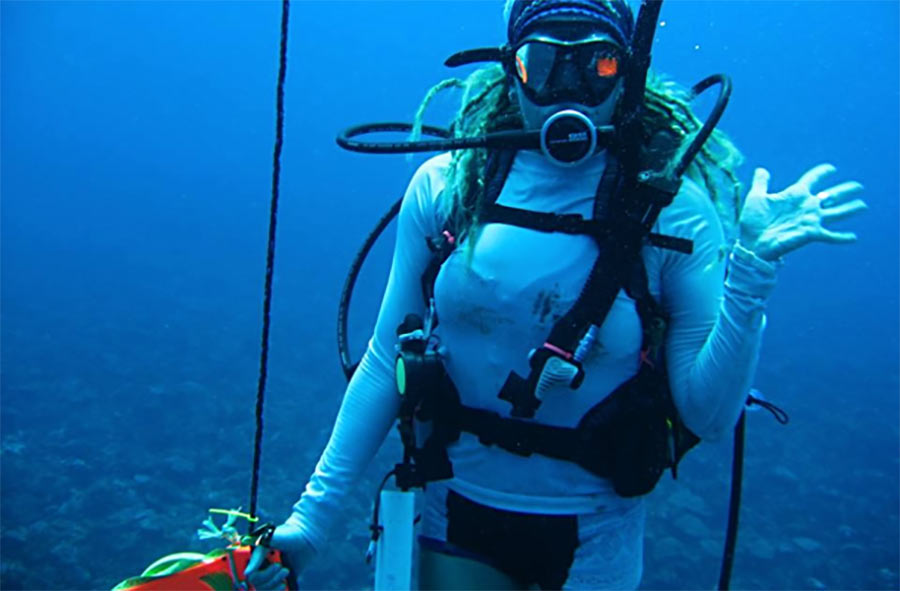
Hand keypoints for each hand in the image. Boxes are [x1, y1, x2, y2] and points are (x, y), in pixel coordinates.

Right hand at [244, 523, 315, 590]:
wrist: (306, 538)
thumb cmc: (287, 535)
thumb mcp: (270, 540)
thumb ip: (258, 555)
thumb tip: (247, 573)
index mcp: (255, 558)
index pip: (249, 574)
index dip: (255, 575)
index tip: (270, 566)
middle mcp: (261, 568)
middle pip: (257, 584)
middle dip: (269, 577)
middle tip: (280, 566)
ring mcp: (270, 576)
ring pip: (265, 589)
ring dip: (274, 582)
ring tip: (286, 571)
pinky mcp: (281, 581)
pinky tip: (284, 584)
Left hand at [738, 164, 866, 260]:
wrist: (751, 243)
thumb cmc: (752, 222)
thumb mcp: (756, 198)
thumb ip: (761, 183)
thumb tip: (761, 169)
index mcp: (794, 195)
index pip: (812, 179)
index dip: (821, 173)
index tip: (831, 168)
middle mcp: (806, 206)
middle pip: (831, 195)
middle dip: (845, 190)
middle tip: (859, 186)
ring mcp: (810, 220)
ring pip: (836, 213)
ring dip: (850, 209)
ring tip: (863, 205)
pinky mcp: (810, 234)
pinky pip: (830, 236)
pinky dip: (842, 237)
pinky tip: (854, 237)